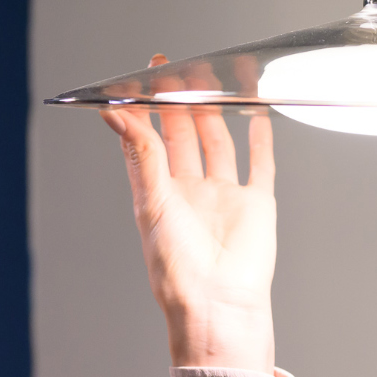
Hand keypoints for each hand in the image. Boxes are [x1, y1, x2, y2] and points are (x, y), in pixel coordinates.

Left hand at [104, 57, 275, 373]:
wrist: (220, 305)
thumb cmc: (179, 271)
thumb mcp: (152, 204)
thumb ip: (142, 155)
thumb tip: (116, 116)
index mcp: (159, 195)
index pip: (148, 142)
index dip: (143, 111)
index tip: (139, 80)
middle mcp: (190, 193)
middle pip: (183, 136)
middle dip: (178, 104)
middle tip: (176, 70)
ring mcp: (224, 197)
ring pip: (218, 144)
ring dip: (214, 114)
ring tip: (211, 82)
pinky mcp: (255, 204)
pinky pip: (259, 164)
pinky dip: (261, 139)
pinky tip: (257, 115)